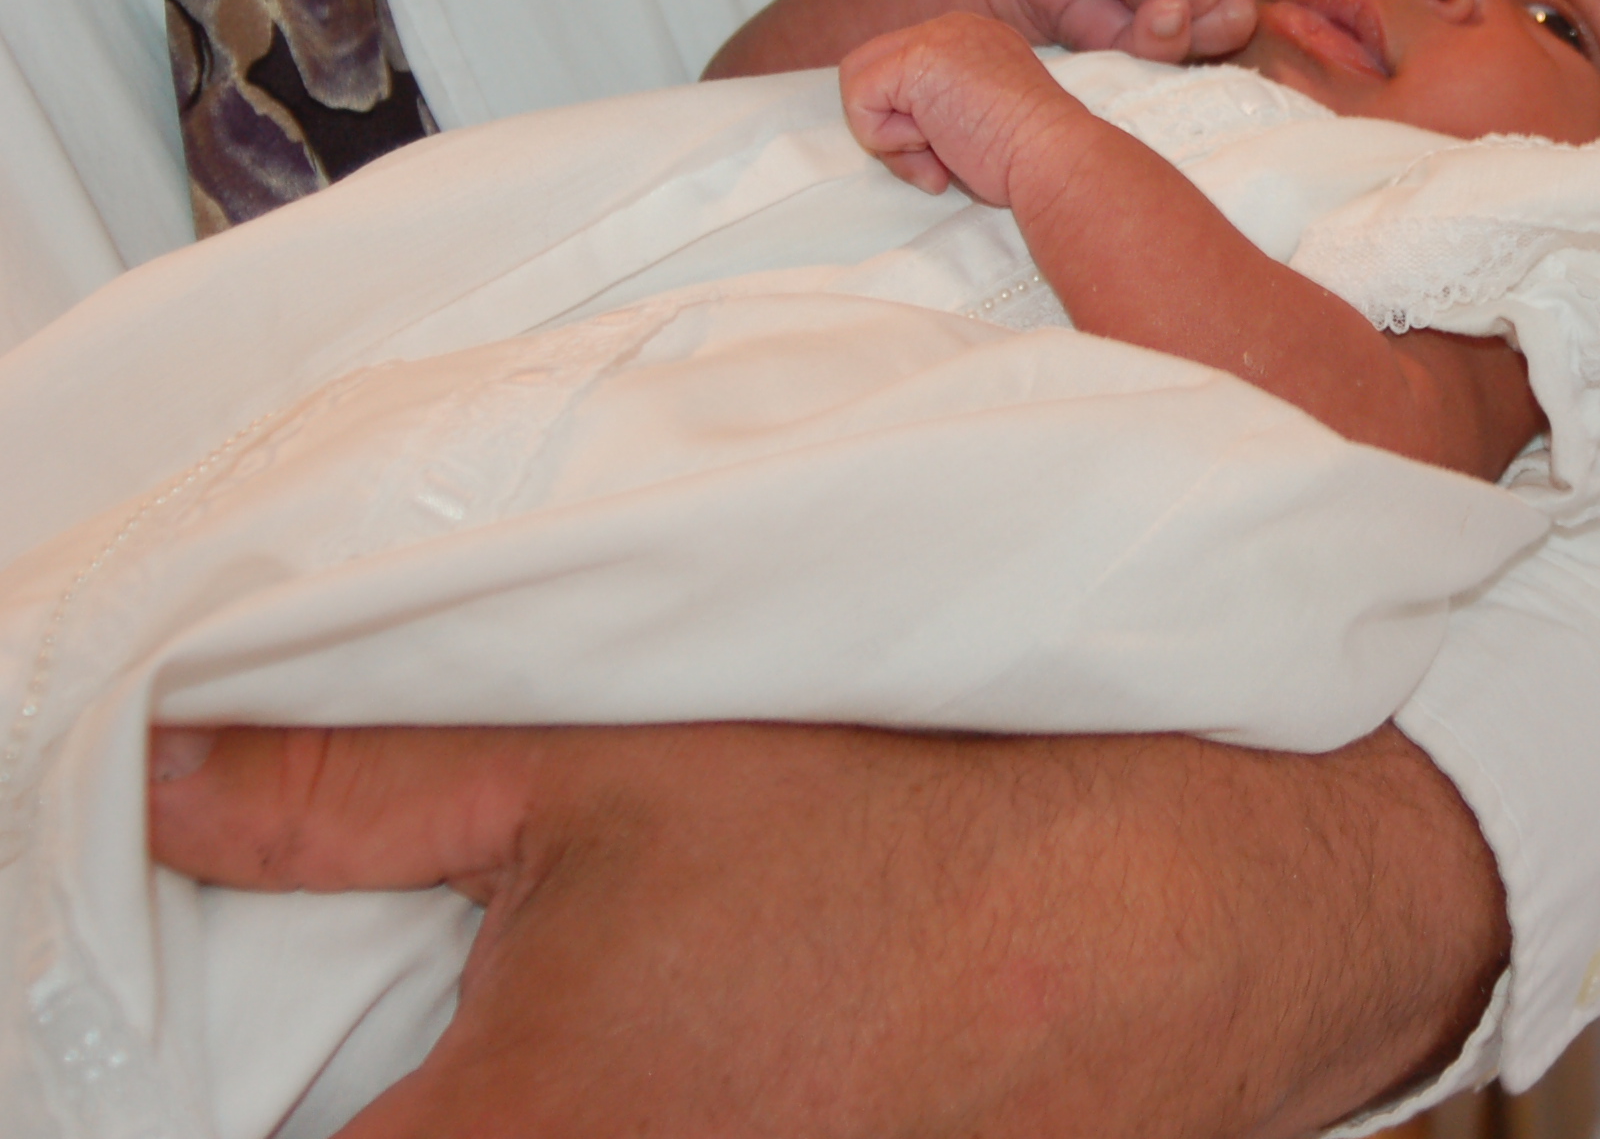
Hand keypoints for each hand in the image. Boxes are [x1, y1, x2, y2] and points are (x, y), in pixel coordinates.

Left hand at [146, 721, 1506, 1138]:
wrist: (1168, 920)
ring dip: (579, 1098)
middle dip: (445, 1085)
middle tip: (514, 995)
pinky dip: (688, 1113)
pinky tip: (760, 1047)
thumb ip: (352, 790)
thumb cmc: (898, 835)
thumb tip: (165, 776)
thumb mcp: (606, 761)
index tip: (359, 1024)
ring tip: (674, 1008)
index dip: (297, 1082)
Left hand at [839, 11, 1093, 202]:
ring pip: (858, 82)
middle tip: (934, 161)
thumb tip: (901, 127)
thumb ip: (944, 108)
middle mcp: (953, 27)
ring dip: (889, 135)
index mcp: (974, 39)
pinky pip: (859, 99)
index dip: (908, 121)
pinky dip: (886, 138)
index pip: (903, 70)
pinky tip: (935, 144)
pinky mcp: (916, 58)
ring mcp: (935, 37)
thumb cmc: (1029, 158)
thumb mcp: (982, 118)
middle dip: (888, 125)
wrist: (1054, 158)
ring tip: (938, 154)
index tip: (950, 156)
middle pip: (872, 69)